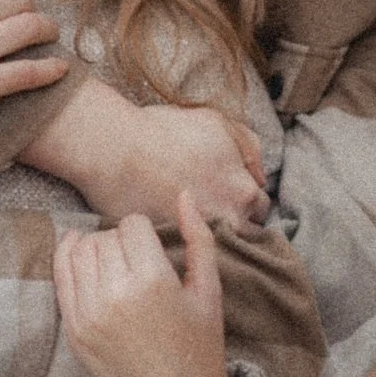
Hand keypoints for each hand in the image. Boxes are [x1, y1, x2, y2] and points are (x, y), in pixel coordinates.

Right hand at [24, 78, 268, 228]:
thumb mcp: (217, 121)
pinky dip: (181, 247)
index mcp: (242, 191)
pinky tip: (173, 234)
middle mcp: (227, 220)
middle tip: (212, 213)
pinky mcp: (168, 249)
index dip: (244, 200)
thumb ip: (248, 146)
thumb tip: (260, 175)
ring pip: (216, 249)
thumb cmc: (164, 130)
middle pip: (242, 234)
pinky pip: (183, 255)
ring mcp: (198, 238)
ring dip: (210, 241)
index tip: (229, 196)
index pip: (259, 209)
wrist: (115, 148)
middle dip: (233, 225)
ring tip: (194, 229)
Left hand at [53, 192, 234, 376]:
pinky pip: (61, 277)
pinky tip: (81, 254)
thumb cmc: (201, 346)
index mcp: (153, 282)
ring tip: (113, 262)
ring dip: (95, 249)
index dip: (145, 231)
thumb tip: (184, 194)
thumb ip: (199, 238)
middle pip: (104, 237)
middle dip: (120, 240)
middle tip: (135, 259)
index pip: (132, 225)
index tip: (154, 248)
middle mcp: (116, 296)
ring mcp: (89, 315)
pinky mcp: (74, 330)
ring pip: (79, 252)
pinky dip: (68, 259)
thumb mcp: (209, 290)